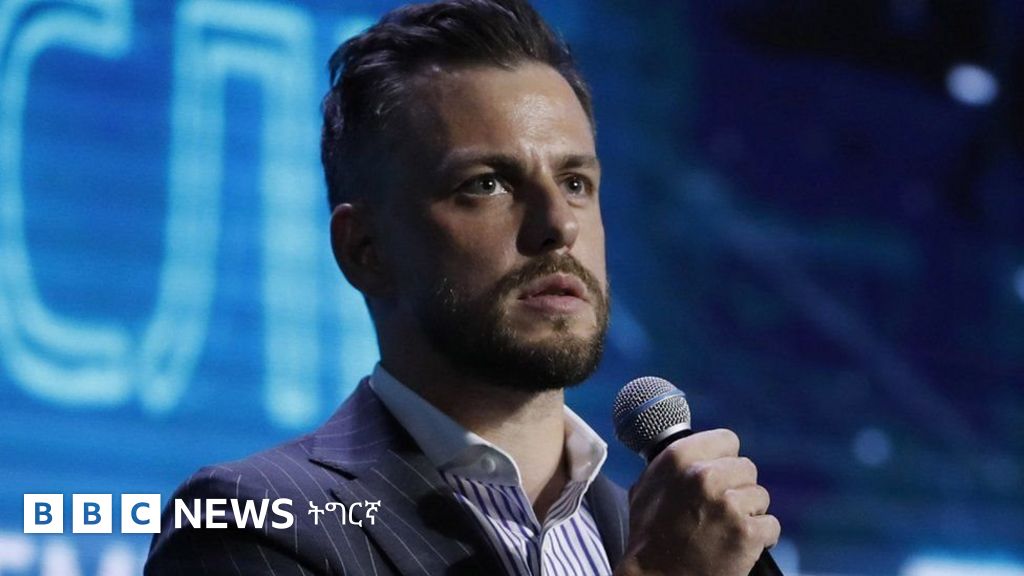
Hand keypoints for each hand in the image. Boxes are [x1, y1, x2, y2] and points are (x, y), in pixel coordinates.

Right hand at [614, 429, 780, 575]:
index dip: (724, 459)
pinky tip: (739, 546)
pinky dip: (760, 539)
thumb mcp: (647, 488)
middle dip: (737, 488)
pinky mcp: (747, 533)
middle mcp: (704, 476)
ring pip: (761, 496)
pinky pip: (771, 525)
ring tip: (726, 530)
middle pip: (747, 468)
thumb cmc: (649, 537)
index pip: (727, 439)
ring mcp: (728, 504)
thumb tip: (695, 451)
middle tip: (719, 510)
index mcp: (679, 458)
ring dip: (749, 513)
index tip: (720, 475)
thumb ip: (673, 465)